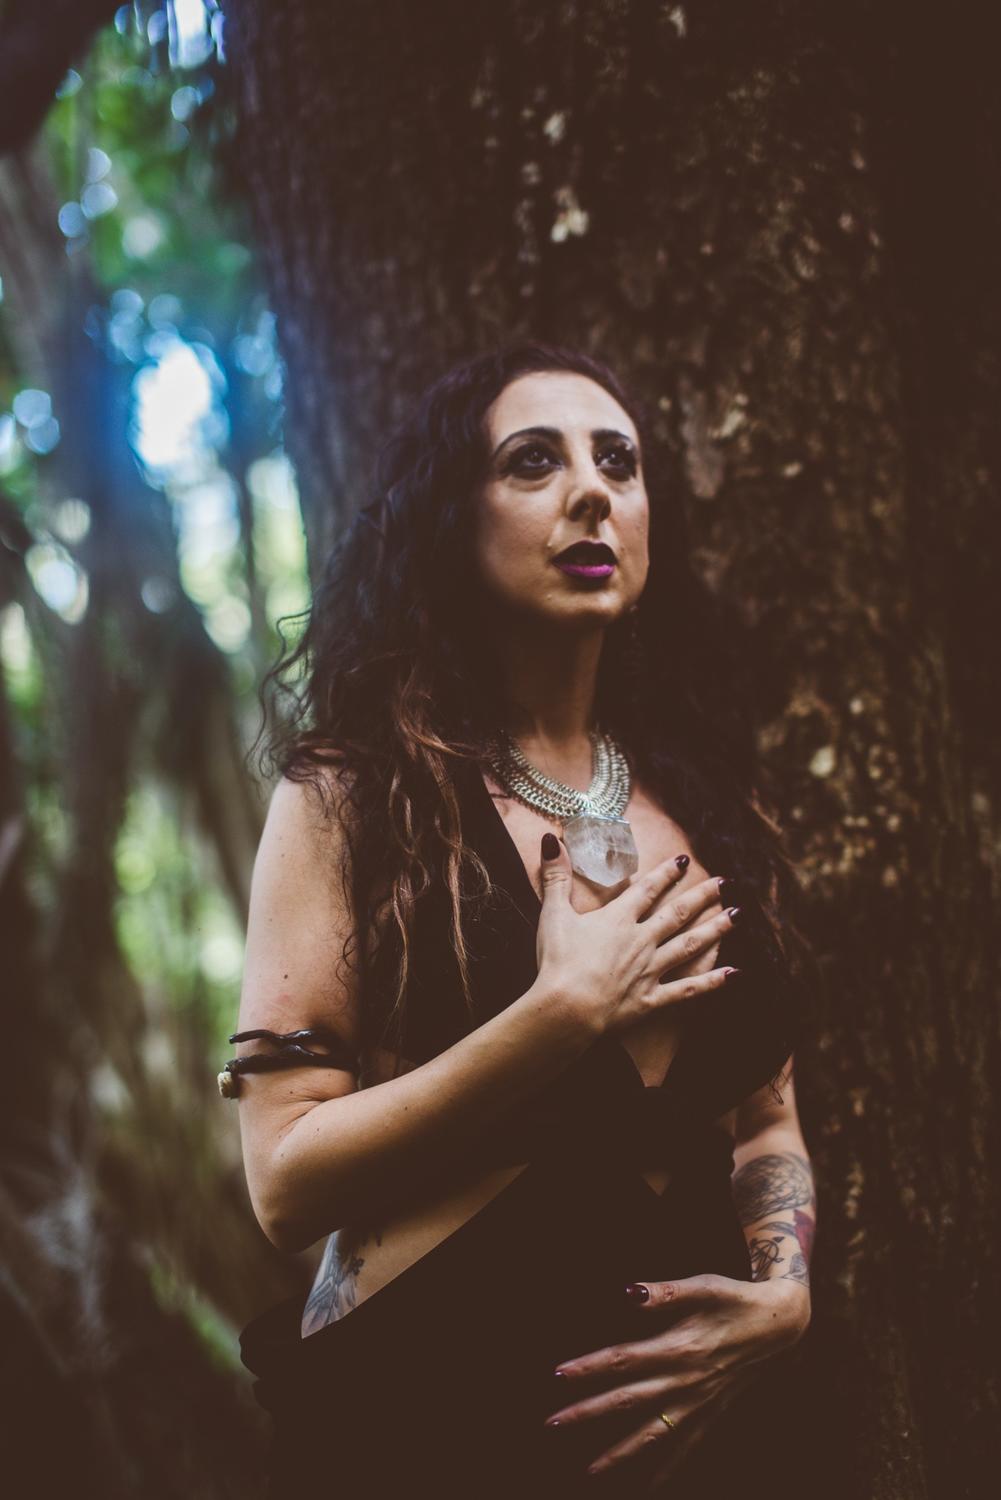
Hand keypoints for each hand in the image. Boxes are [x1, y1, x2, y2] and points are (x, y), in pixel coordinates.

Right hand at [535, 837, 741, 1037]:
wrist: (567, 1008)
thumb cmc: (557, 961)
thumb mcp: (553, 914)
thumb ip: (555, 877)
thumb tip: (551, 841)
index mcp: (618, 919)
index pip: (648, 890)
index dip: (667, 873)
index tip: (685, 860)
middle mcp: (641, 940)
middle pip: (678, 913)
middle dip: (702, 896)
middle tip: (724, 883)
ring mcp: (650, 970)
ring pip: (689, 945)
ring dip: (715, 930)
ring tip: (737, 916)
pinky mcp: (652, 999)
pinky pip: (687, 989)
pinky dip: (711, 982)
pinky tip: (732, 974)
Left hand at [545, 1274, 809, 1487]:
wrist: (781, 1323)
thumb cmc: (736, 1298)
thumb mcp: (704, 1285)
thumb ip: (666, 1291)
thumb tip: (629, 1292)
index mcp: (679, 1347)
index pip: (624, 1360)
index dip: (590, 1367)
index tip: (558, 1374)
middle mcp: (686, 1380)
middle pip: (628, 1401)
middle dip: (589, 1413)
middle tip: (553, 1424)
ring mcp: (700, 1401)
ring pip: (654, 1434)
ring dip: (620, 1452)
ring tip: (590, 1472)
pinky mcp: (713, 1412)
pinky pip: (687, 1445)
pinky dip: (668, 1467)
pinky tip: (650, 1485)